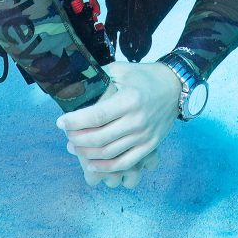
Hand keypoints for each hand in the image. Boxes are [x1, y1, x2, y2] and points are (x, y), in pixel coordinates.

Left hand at [58, 61, 179, 189]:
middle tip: (66, 135)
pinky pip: (125, 162)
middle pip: (100, 138)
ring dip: (87, 153)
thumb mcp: (121, 70)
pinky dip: (106, 167)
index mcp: (128, 100)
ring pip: (109, 153)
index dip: (75, 122)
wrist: (176, 87)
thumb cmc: (145, 77)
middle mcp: (137, 120)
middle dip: (77, 139)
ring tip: (74, 147)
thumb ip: (99, 77)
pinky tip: (92, 164)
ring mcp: (144, 135)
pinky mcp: (150, 145)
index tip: (61, 122)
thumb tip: (74, 83)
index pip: (96, 116)